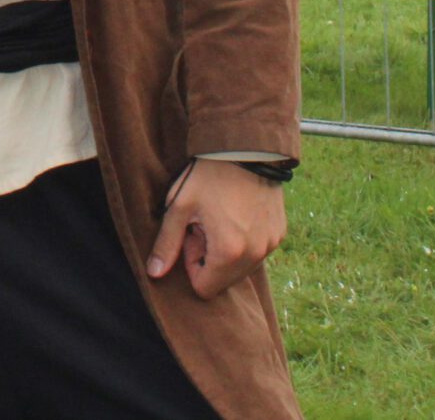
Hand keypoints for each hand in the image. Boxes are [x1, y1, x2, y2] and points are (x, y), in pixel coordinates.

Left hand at [146, 160, 285, 298]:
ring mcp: (271, 244)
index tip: (191, 234)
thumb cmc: (208, 175)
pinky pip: (257, 251)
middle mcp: (256, 254)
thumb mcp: (179, 207)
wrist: (245, 145)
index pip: (205, 288)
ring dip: (227, 251)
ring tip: (220, 216)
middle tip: (204, 224)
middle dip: (210, 258)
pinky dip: (244, 241)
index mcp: (229, 252)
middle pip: (224, 280)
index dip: (191, 264)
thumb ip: (166, 244)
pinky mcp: (279, 232)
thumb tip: (154, 274)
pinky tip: (236, 212)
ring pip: (241, 267)